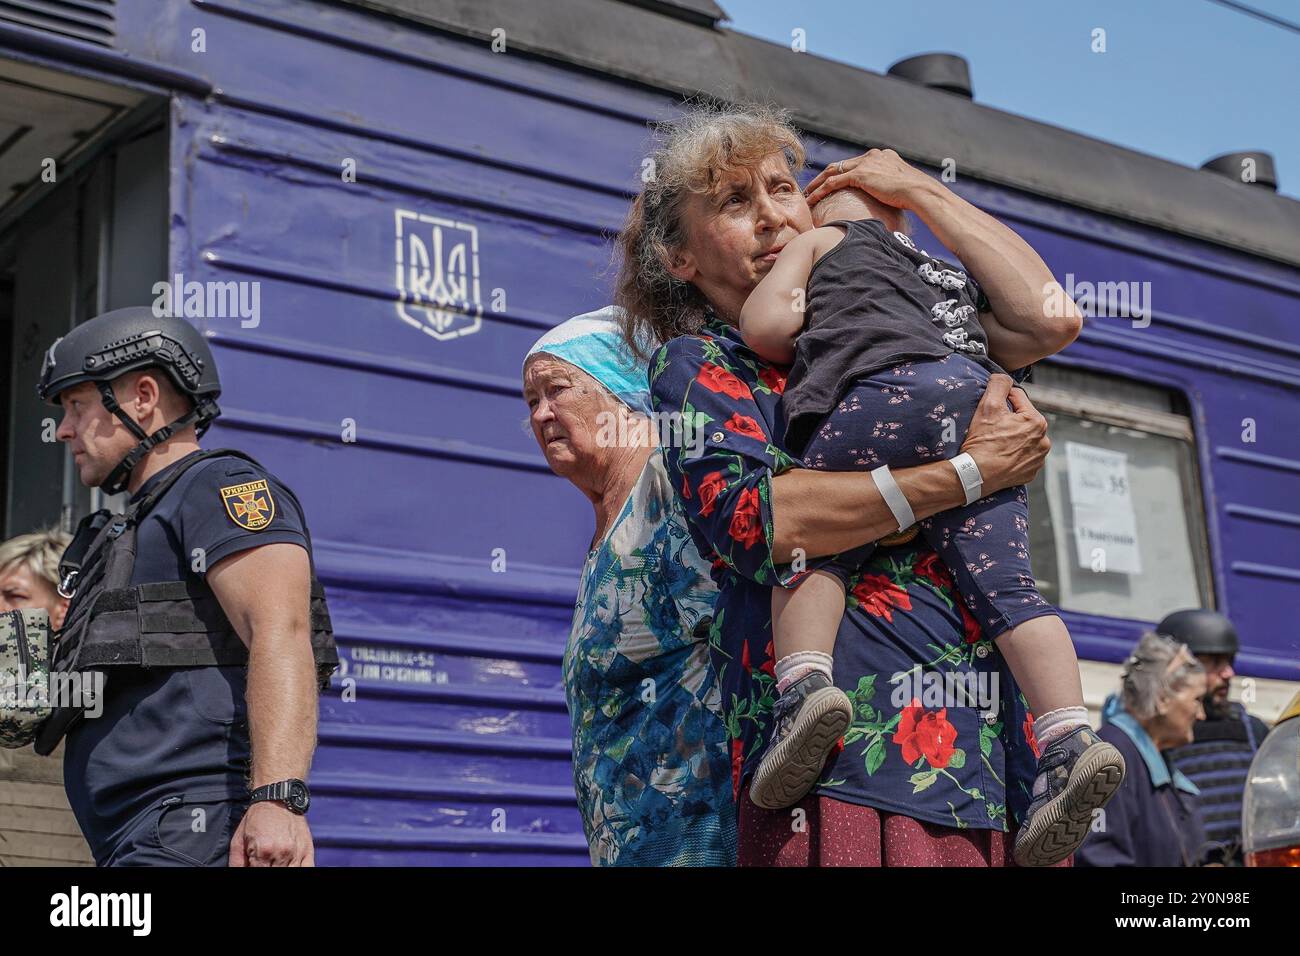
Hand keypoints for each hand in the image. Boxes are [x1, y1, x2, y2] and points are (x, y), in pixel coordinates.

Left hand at [228, 800, 314, 866]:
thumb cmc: (257, 818)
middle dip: (267, 868)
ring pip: (290, 873)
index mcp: (263, 851)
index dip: (255, 869)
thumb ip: (236, 863)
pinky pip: (308, 869)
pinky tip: (290, 866)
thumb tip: (239, 872)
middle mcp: (282, 853)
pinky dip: (299, 870)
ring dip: (281, 869)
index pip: (258, 874)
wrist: (278, 798)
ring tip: (275, 862)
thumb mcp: (239, 840)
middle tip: (264, 861)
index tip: (255, 863)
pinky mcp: (308, 850)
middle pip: (275, 874)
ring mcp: (296, 852)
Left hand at [803, 148, 937, 210]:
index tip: (831, 182)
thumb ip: (891, 188)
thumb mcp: (902, 187)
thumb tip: (891, 200)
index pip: (855, 163)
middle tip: (812, 187)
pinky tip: (811, 199)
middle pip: (841, 164)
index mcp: (881, 156)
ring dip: (817, 183)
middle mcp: (871, 155)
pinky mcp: (860, 174)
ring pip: (833, 171)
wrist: (919, 191)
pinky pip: (833, 182)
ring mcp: (865, 163)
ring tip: (806, 193)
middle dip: (824, 176)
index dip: (841, 173)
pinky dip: (820, 191)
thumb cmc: (915, 194)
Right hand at [959, 375, 1049, 491]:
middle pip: (1022, 420)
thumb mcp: (988, 405)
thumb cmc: (982, 442)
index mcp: (1037, 421)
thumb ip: (999, 384)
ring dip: (1012, 437)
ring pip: (1024, 438)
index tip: (990, 411)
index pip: (1018, 399)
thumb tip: (1003, 377)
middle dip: (1008, 420)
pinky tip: (1000, 454)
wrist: (976, 475)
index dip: (1001, 401)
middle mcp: (1043, 441)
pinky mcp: (1030, 472)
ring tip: (995, 442)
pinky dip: (1013, 454)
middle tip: (990, 428)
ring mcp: (1038, 459)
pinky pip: (1022, 457)